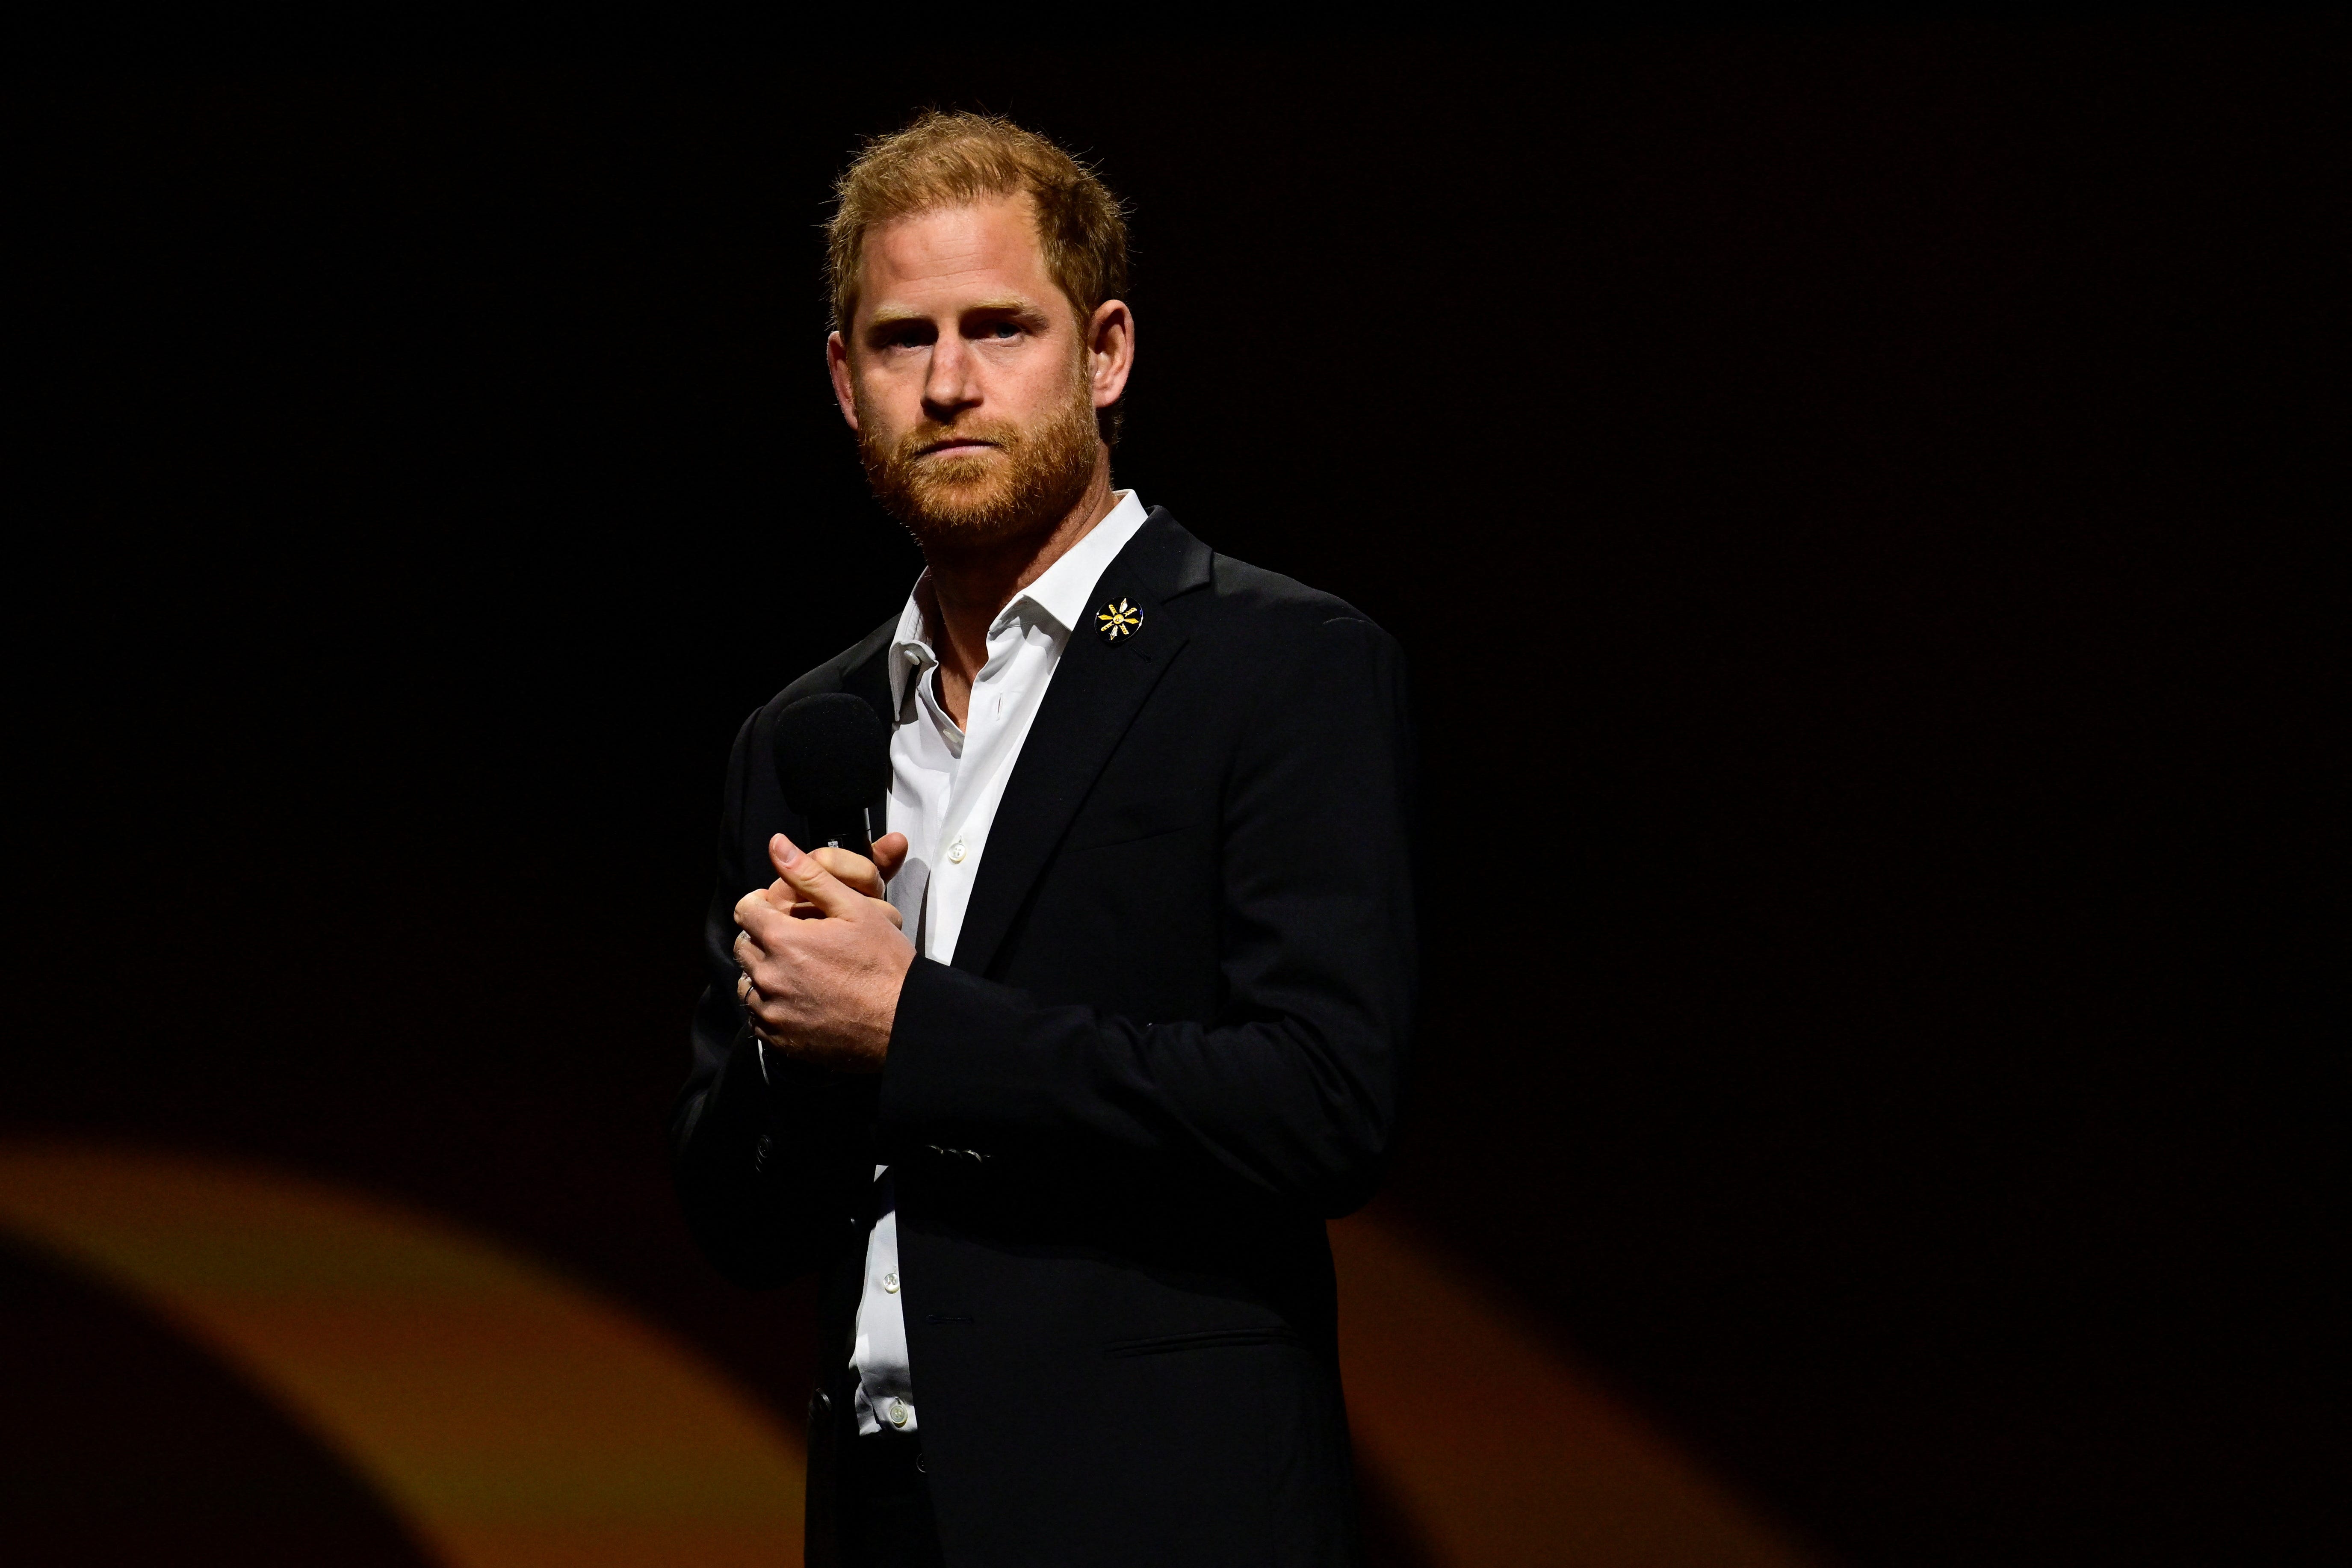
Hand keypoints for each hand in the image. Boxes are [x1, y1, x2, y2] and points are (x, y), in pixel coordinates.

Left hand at [733, 832, 916, 1072]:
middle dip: (763, 937)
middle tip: (796, 940)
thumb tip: (777, 844)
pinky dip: (772, 1005)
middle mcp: (769, 976)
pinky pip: (758, 1017)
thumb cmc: (884, 964)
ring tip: (798, 971)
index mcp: (783, 939)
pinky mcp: (780, 1039)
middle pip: (743, 946)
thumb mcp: (854, 908)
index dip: (763, 904)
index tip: (782, 909)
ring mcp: (772, 1011)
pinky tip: (801, 999)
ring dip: (764, 973)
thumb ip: (809, 874)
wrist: (902, 1023)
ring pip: (747, 983)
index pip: (745, 910)